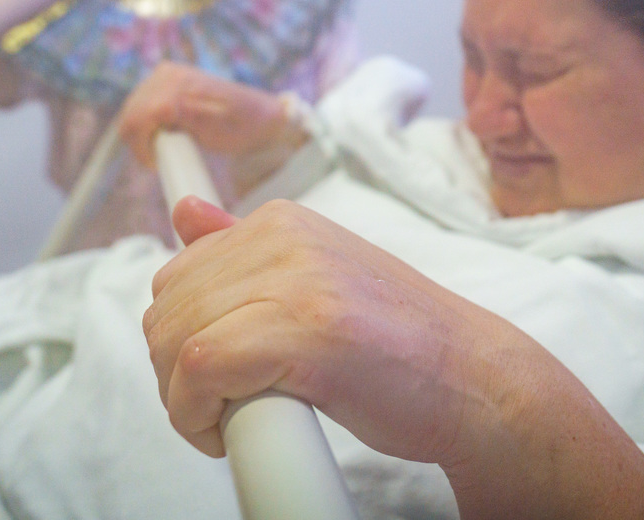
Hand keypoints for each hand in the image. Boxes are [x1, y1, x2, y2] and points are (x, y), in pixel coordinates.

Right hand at [117, 62, 292, 167]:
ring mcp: (166, 74)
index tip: (156, 165)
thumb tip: (158, 110)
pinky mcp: (166, 79)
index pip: (137, 118)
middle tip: (160, 160)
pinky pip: (140, 105)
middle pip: (130, 115)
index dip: (140, 148)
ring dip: (142, 133)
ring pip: (131, 111)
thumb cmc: (242, 128)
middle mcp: (168, 74)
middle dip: (140, 142)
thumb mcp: (215, 129)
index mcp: (178, 85)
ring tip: (166, 147)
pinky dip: (146, 124)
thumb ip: (185, 117)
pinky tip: (164, 133)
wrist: (260, 118)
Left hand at [143, 197, 493, 461]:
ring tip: (231, 418)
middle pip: (167, 309)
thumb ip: (248, 250)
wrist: (476, 381)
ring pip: (174, 339)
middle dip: (177, 372)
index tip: (216, 374)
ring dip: (185, 399)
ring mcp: (296, 280)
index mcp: (286, 221)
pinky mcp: (303, 331)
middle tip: (222, 406)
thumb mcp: (318, 279)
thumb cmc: (400, 345)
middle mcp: (286, 238)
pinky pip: (197, 370)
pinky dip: (195, 415)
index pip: (180, 274)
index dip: (183, 337)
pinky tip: (227, 432)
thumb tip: (186, 212)